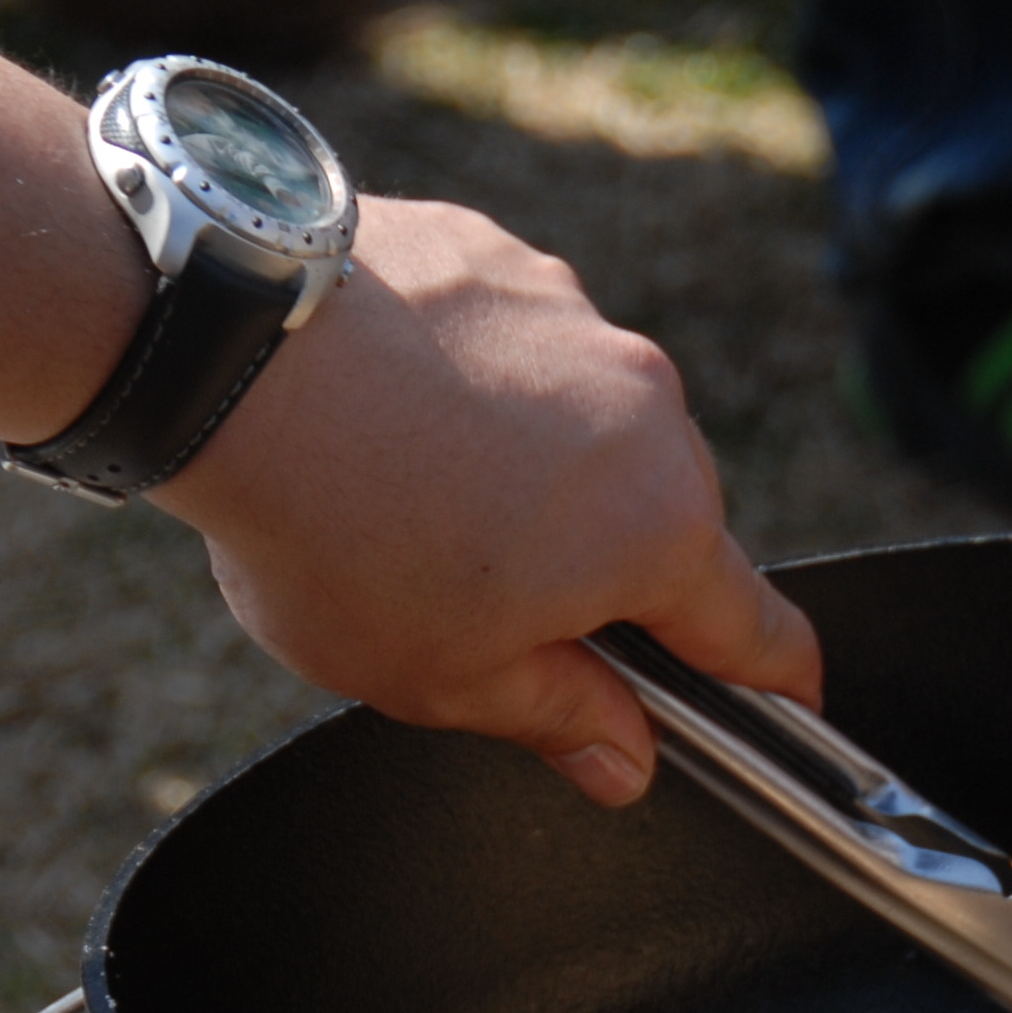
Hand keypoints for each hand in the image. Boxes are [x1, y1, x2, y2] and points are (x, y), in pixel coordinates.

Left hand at [156, 199, 824, 806]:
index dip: (776, 682)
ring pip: (580, 421)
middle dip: (598, 567)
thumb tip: (625, 760)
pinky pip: (507, 341)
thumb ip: (556, 717)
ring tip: (404, 495)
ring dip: (527, 467)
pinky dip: (466, 380)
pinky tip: (377, 410)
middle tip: (488, 606)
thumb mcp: (443, 676)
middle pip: (659, 516)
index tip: (788, 701)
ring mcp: (574, 314)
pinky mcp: (497, 252)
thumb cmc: (336, 531)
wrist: (223, 347)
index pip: (757, 628)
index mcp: (658, 529)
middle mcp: (647, 407)